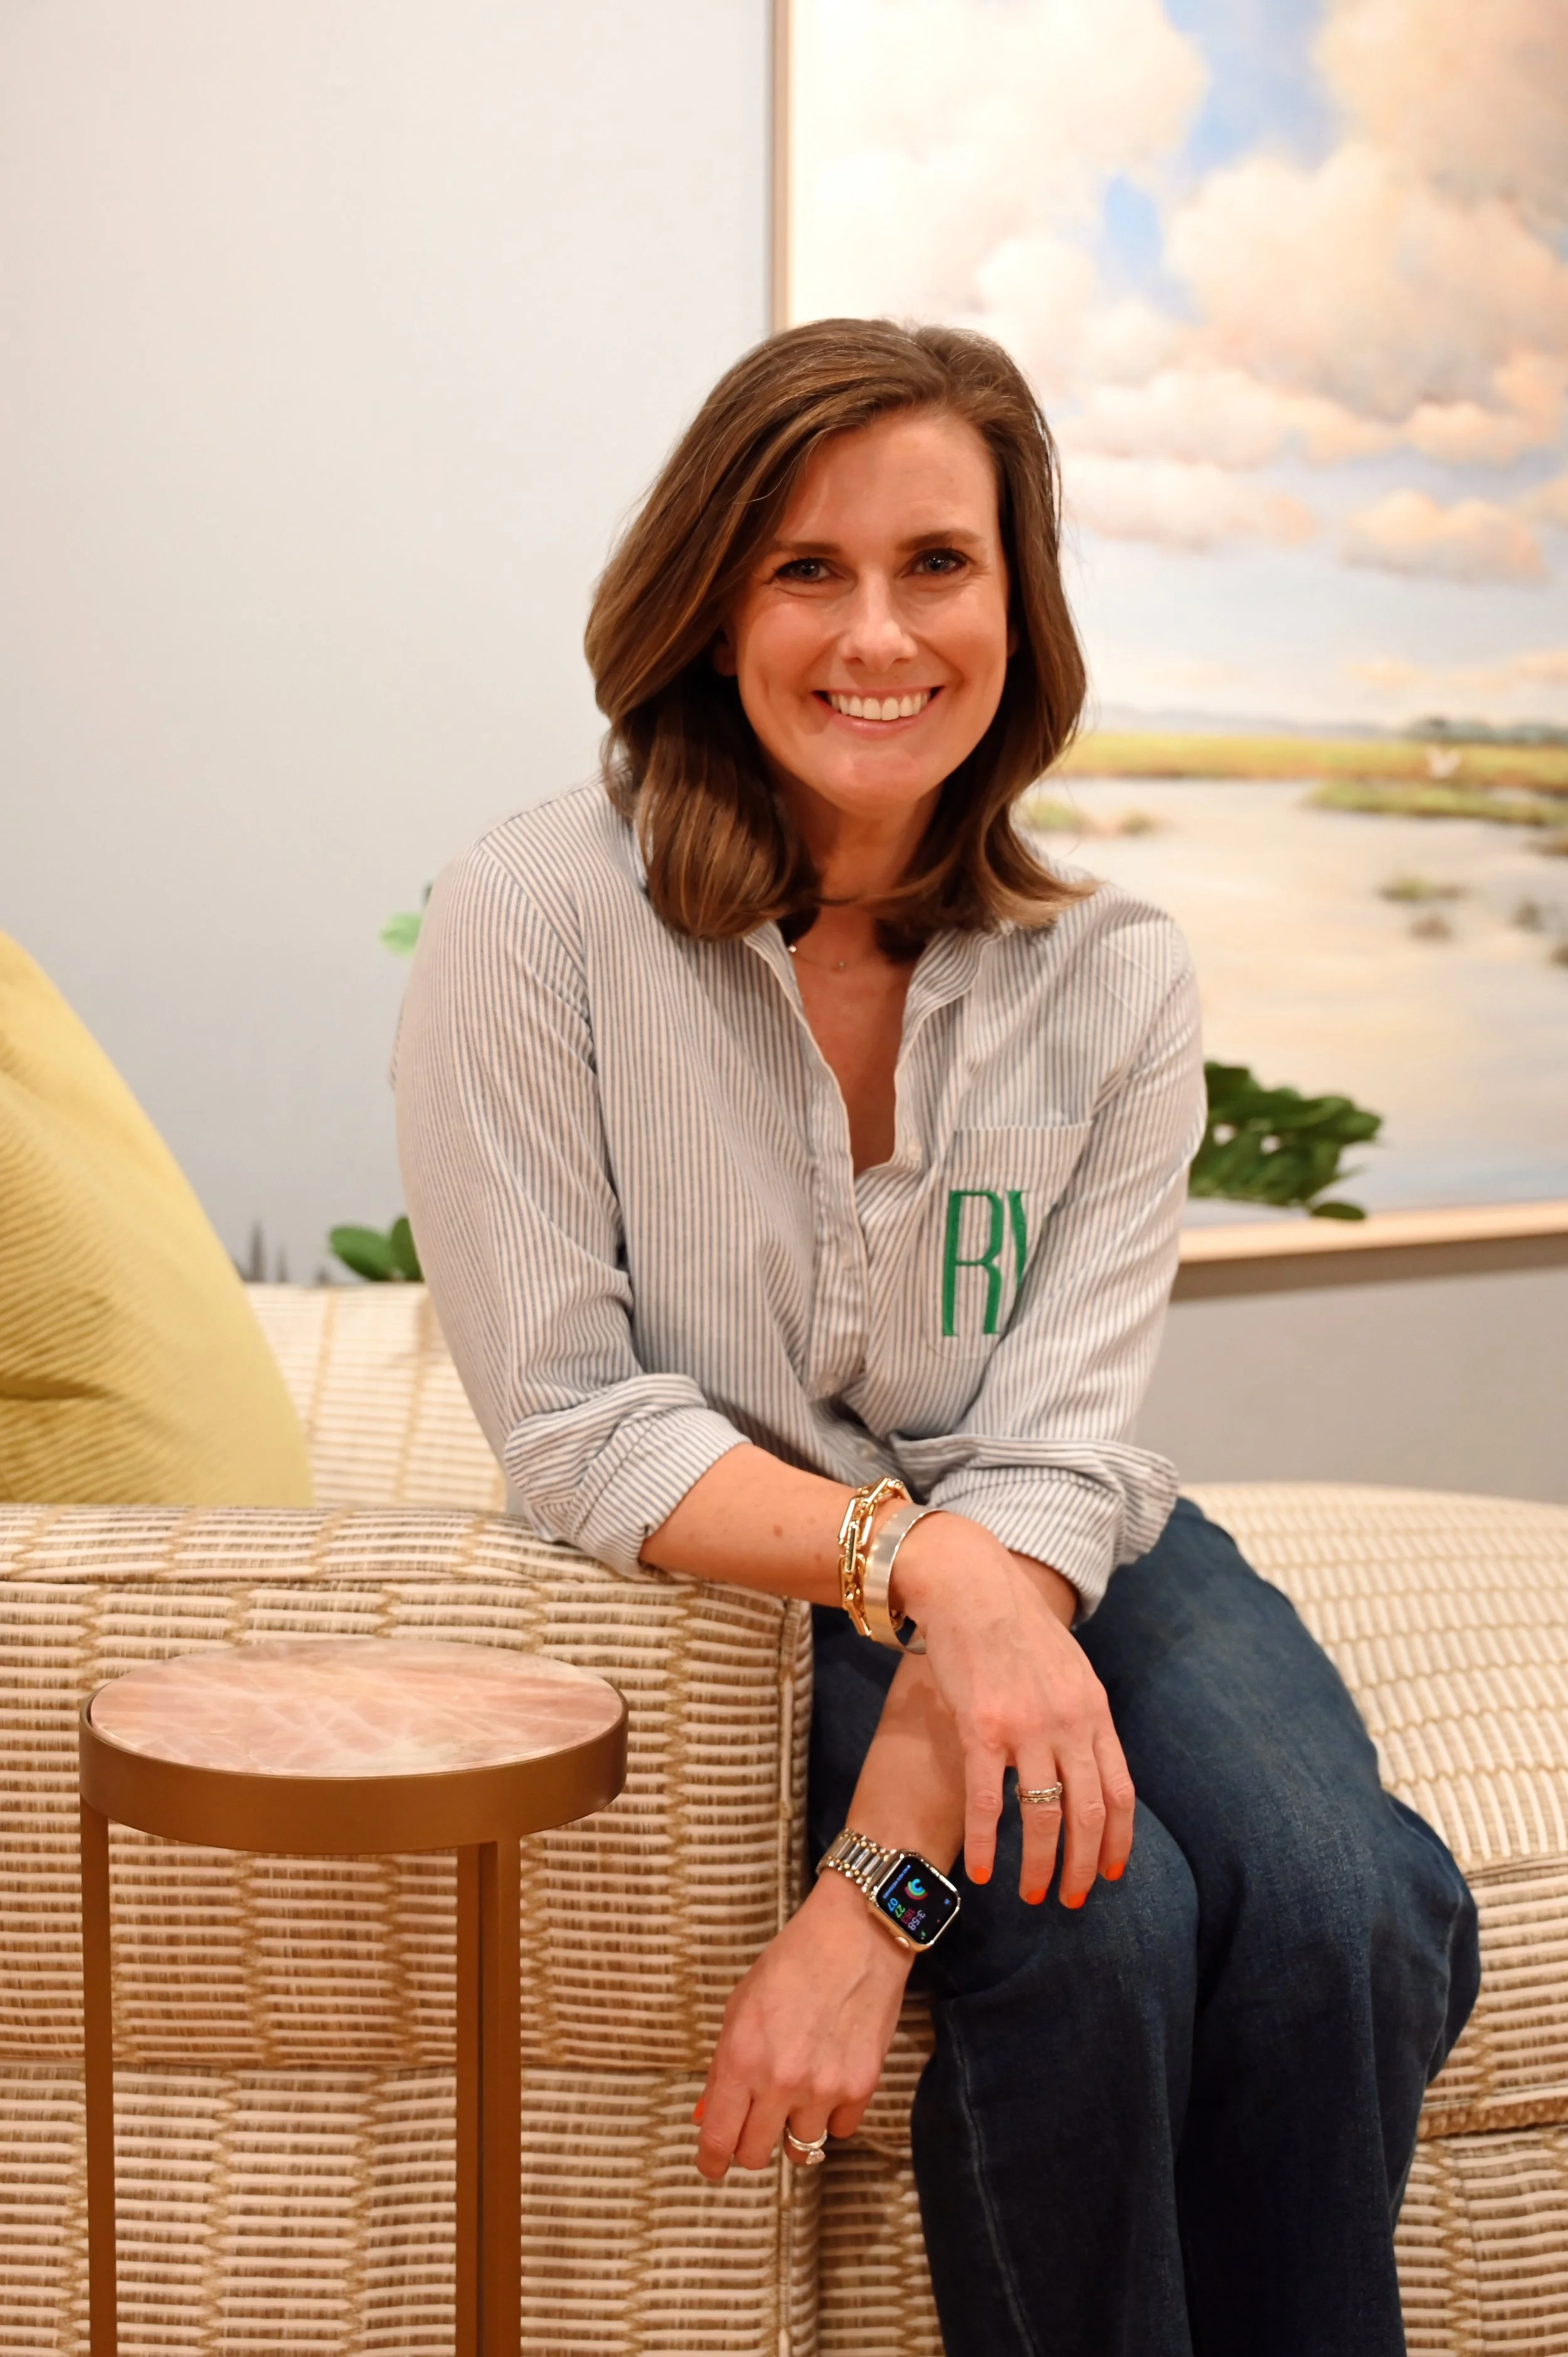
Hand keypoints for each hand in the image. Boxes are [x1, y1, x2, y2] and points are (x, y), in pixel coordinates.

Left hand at [693, 1869, 910, 2181]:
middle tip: (753, 2126)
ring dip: (794, 2128)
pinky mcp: (861, 2088)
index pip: (718, 2138)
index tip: (710, 2167)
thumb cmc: (792, 1962)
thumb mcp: (740, 2007)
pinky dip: (831, 2115)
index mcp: (740, 2058)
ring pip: (800, 2148)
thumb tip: (711, 2114)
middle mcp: (779, 2082)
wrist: (855, 1936)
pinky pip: (839, 2129)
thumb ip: (724, 2066)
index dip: (710, 2162)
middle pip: (755, 2155)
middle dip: (750, 2145)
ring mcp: (823, 2088)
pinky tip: (829, 2079)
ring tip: (798, 2091)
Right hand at [890, 1514, 1134, 1905]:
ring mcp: (1026, 1727)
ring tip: (1031, 1897)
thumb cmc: (1014, 1624)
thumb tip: (1086, 1757)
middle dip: (1084, 1866)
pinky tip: (980, 1872)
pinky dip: (986, 1843)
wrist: (970, 1585)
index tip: (1114, 1874)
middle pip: (1088, 1814)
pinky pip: (987, 1801)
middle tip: (1073, 1900)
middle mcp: (1068, 1723)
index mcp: (1093, 1710)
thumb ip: (1080, 1713)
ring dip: (1040, 1866)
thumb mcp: (1067, 1667)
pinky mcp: (981, 1728)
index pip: (1119, 1791)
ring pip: (1043, 1816)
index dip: (1120, 1840)